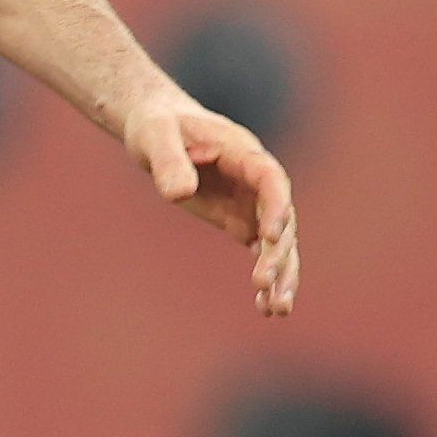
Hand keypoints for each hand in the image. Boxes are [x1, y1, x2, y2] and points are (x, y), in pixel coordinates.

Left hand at [122, 85, 298, 317]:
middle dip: (277, 252)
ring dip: (282, 274)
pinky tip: (265, 308)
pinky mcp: (241, 220)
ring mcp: (252, 202)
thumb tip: (180, 193)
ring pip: (279, 242)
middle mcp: (256, 180)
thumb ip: (168, 161)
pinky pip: (261, 252)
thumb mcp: (154, 135)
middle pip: (281, 218)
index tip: (270, 236)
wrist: (160, 130)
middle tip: (263, 283)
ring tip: (277, 310)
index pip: (270, 179)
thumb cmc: (158, 126)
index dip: (276, 206)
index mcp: (242, 152)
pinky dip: (267, 279)